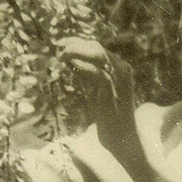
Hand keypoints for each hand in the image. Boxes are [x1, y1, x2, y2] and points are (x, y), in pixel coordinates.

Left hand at [58, 37, 136, 156]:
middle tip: (58, 51)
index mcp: (119, 67)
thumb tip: (70, 61)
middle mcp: (122, 68)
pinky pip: (97, 72)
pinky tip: (71, 66)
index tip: (60, 44)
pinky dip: (82, 67)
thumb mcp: (95, 90)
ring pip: (97, 55)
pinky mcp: (114, 89)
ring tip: (62, 57)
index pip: (96, 47)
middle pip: (96, 47)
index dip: (76, 43)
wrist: (122, 138)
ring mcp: (119, 78)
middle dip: (74, 46)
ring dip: (76, 53)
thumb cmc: (107, 116)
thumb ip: (86, 75)